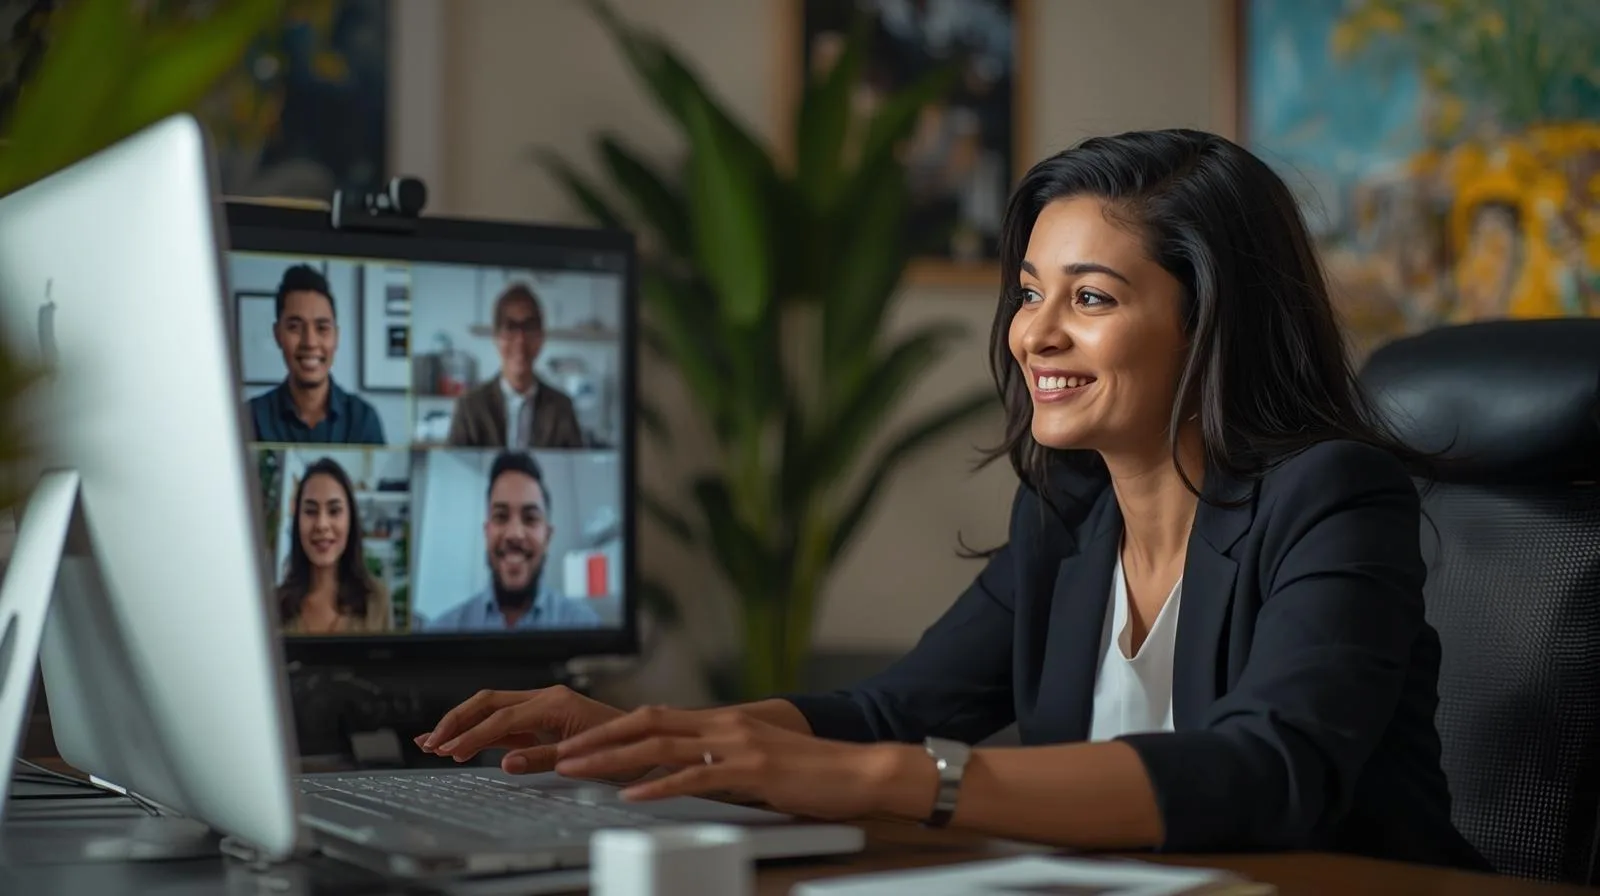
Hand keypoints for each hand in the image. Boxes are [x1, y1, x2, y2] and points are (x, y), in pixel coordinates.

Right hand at [415, 685, 627, 776]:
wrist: (648, 740)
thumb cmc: (624, 750)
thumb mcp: (585, 758)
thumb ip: (543, 758)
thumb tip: (506, 761)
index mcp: (554, 703)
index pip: (501, 719)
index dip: (472, 737)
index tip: (450, 754)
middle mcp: (546, 697)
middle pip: (489, 702)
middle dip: (456, 721)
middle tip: (431, 743)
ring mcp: (543, 705)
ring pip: (492, 708)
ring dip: (463, 724)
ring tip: (434, 742)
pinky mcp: (543, 717)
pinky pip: (505, 720)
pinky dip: (480, 730)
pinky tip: (462, 742)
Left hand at [551, 706, 922, 819]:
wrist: (861, 770)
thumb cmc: (812, 772)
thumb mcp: (757, 760)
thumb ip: (720, 761)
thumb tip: (683, 773)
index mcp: (723, 722)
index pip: (655, 716)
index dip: (612, 728)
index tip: (577, 742)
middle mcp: (724, 725)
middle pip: (646, 722)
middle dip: (598, 738)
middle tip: (560, 752)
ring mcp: (737, 745)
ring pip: (660, 745)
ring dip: (611, 758)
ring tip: (576, 769)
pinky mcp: (751, 771)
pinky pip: (695, 776)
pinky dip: (658, 785)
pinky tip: (631, 795)